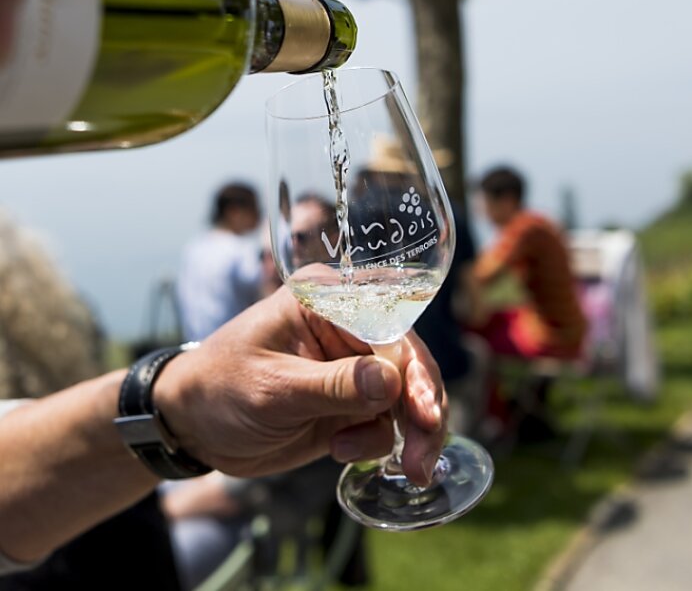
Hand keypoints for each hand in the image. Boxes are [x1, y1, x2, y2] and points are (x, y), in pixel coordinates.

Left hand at [154, 287, 446, 485]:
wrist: (190, 428)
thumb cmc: (218, 389)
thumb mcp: (273, 388)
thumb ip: (333, 386)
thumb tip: (392, 382)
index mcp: (329, 300)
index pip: (391, 325)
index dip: (414, 367)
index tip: (424, 410)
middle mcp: (350, 326)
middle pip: (410, 362)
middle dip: (423, 410)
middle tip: (423, 458)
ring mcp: (355, 365)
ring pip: (408, 396)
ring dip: (410, 434)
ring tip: (403, 468)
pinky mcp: (353, 401)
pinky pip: (389, 421)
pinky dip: (380, 443)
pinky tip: (342, 452)